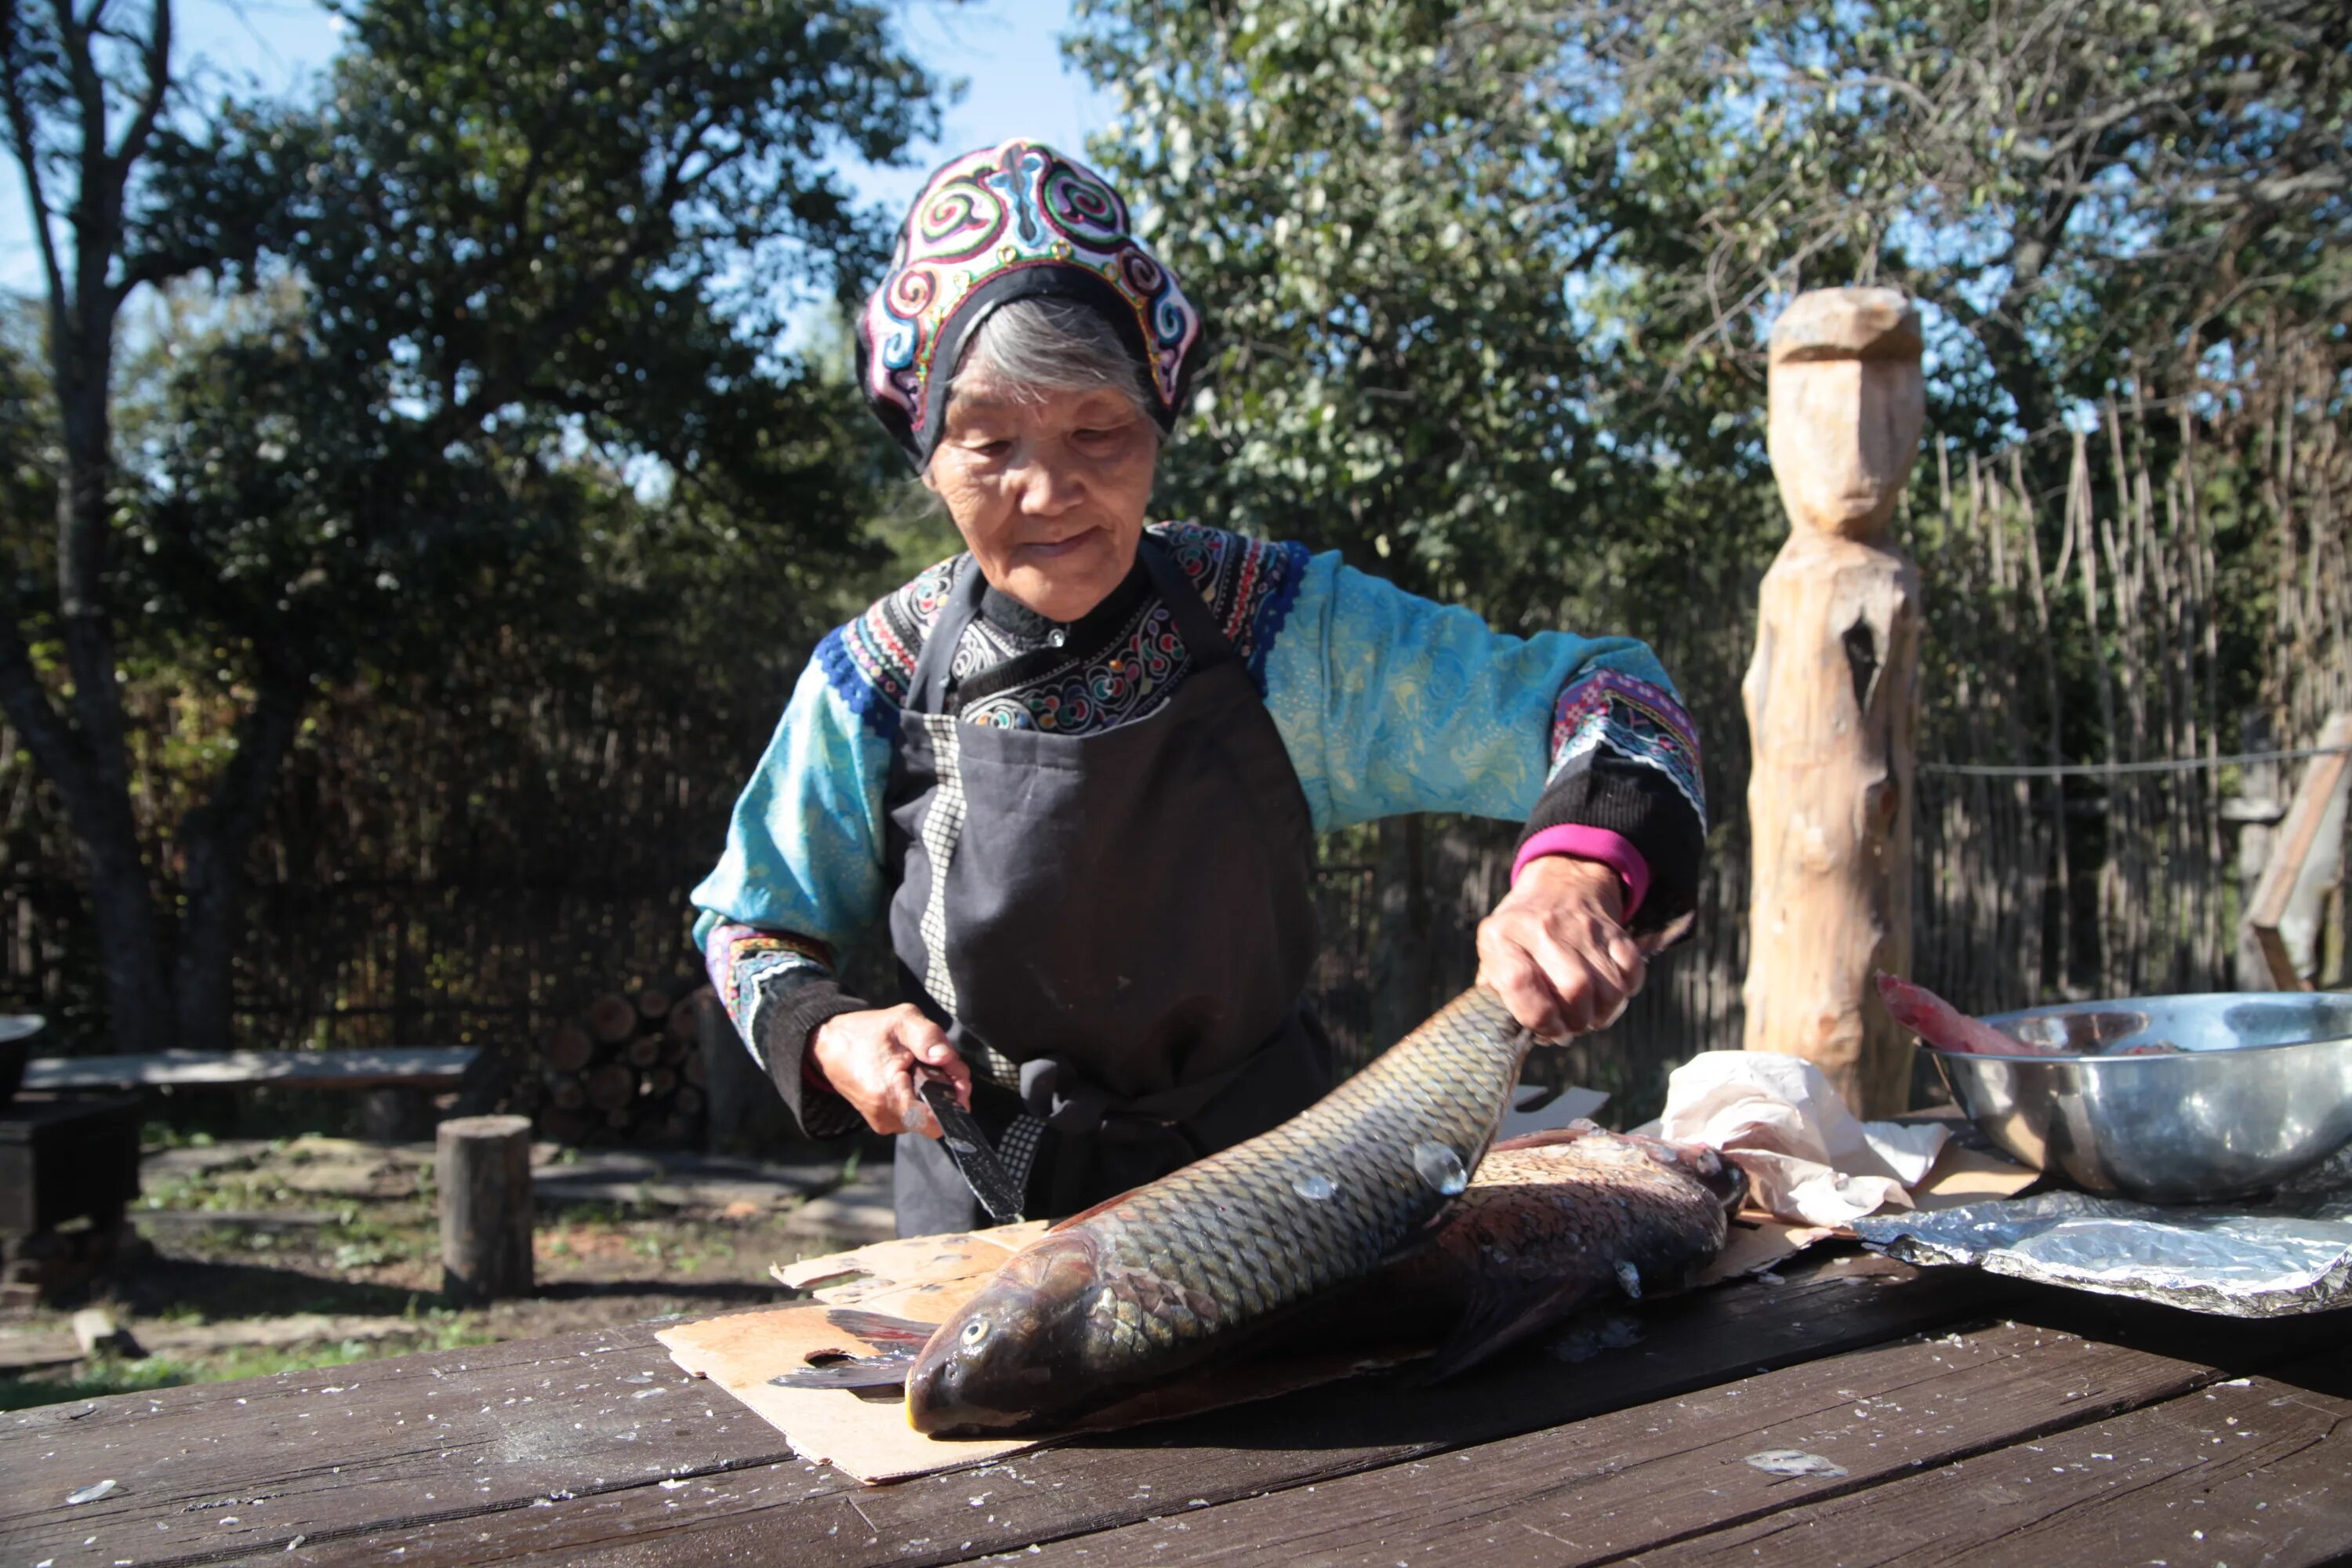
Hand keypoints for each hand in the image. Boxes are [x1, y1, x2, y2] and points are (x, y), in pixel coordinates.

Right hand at [807, 1004, 971, 1137]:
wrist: (828, 1045)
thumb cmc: (864, 1032)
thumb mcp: (901, 1020)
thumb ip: (929, 1037)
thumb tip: (947, 1058)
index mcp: (889, 1096)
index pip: (936, 1122)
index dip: (954, 1099)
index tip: (953, 1075)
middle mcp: (886, 1118)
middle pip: (936, 1116)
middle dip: (945, 1089)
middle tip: (935, 1060)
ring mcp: (883, 1123)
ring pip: (926, 1115)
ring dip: (931, 1091)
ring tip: (916, 1065)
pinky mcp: (882, 1121)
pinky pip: (912, 1114)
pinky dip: (918, 1095)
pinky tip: (908, 1075)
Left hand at [1476, 855, 1645, 1040]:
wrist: (1560, 883)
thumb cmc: (1521, 932)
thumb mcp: (1493, 952)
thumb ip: (1496, 993)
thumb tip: (1516, 1035)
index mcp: (1503, 935)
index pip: (1518, 982)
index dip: (1537, 1018)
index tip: (1547, 1030)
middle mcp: (1543, 928)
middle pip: (1574, 989)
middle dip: (1576, 1021)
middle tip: (1570, 1025)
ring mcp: (1582, 927)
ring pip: (1608, 988)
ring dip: (1603, 1013)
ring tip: (1589, 1013)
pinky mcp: (1614, 930)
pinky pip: (1632, 971)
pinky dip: (1625, 990)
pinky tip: (1608, 991)